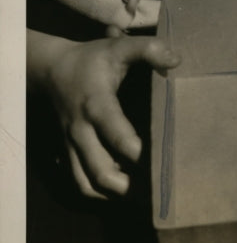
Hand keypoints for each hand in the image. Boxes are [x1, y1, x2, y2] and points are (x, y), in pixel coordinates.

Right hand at [30, 29, 179, 197]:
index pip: (115, 133)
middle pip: (100, 170)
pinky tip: (122, 190)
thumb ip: (148, 49)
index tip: (159, 161)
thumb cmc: (93, 59)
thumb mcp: (118, 47)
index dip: (136, 151)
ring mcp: (72, 146)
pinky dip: (100, 192)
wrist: (52, 71)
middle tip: (157, 188)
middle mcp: (81, 131)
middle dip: (128, 185)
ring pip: (87, 183)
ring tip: (143, 196)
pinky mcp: (68, 154)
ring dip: (114, 194)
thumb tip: (176, 61)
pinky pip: (80, 182)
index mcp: (96, 104)